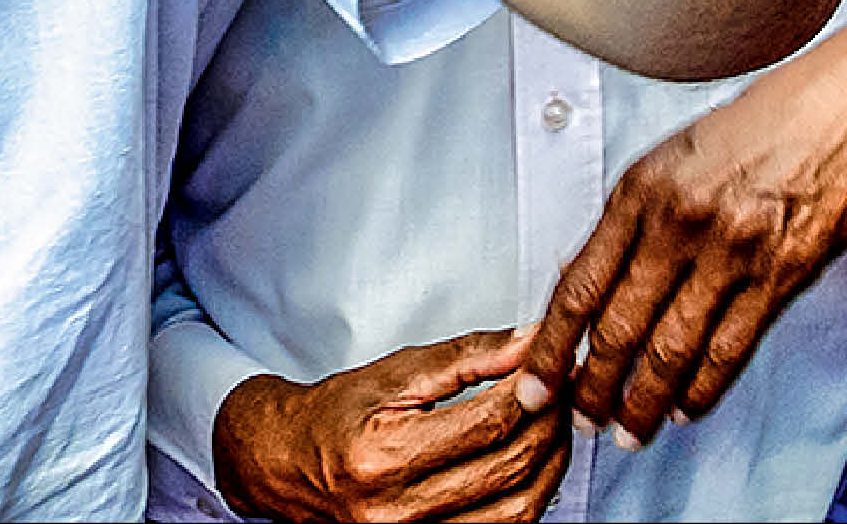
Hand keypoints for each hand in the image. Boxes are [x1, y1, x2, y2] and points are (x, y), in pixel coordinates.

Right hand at [213, 331, 567, 523]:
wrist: (284, 465)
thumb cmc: (334, 415)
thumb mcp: (393, 372)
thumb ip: (465, 357)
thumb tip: (528, 339)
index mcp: (385, 455)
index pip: (487, 422)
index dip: (531, 388)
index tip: (550, 361)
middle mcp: (399, 510)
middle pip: (510, 466)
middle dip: (549, 421)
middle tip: (561, 387)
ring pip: (519, 510)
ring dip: (551, 464)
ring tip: (554, 423)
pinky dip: (530, 496)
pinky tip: (534, 463)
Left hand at [517, 28, 846, 441]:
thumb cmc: (762, 126)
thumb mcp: (674, 156)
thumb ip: (630, 219)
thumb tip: (582, 279)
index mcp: (641, 188)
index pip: (577, 285)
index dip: (549, 347)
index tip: (533, 384)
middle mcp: (678, 221)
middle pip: (617, 328)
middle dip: (590, 388)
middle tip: (580, 419)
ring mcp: (731, 251)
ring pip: (670, 351)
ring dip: (643, 403)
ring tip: (628, 431)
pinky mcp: (780, 276)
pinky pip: (729, 350)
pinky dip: (702, 390)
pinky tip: (685, 409)